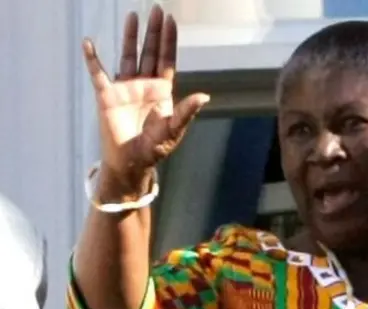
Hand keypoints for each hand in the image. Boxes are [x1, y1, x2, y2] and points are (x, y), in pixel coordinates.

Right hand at [82, 5, 209, 188]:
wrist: (131, 162)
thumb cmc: (154, 148)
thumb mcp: (173, 130)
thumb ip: (187, 112)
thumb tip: (205, 96)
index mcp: (162, 91)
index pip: (166, 60)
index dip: (169, 41)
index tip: (170, 21)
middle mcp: (144, 85)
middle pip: (149, 52)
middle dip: (153, 32)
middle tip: (156, 10)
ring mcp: (125, 88)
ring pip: (128, 56)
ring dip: (130, 37)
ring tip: (133, 15)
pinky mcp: (107, 96)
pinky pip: (98, 73)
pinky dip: (93, 59)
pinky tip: (89, 42)